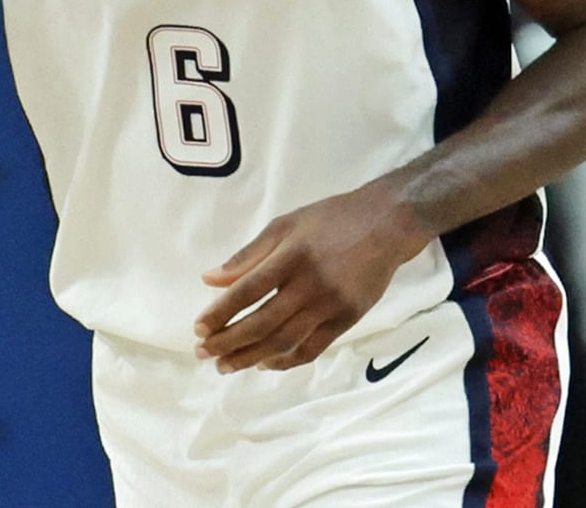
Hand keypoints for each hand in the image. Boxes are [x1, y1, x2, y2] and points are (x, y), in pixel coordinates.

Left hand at [193, 185, 426, 373]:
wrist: (387, 225)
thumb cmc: (330, 219)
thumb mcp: (285, 225)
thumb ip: (247, 255)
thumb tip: (209, 279)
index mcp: (291, 255)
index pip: (247, 291)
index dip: (220, 313)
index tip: (198, 329)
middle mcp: (311, 284)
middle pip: (262, 322)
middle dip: (228, 342)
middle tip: (203, 354)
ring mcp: (331, 305)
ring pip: (285, 341)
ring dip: (251, 357)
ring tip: (225, 365)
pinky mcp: (348, 319)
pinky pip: (312, 348)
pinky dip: (286, 361)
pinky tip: (264, 363)